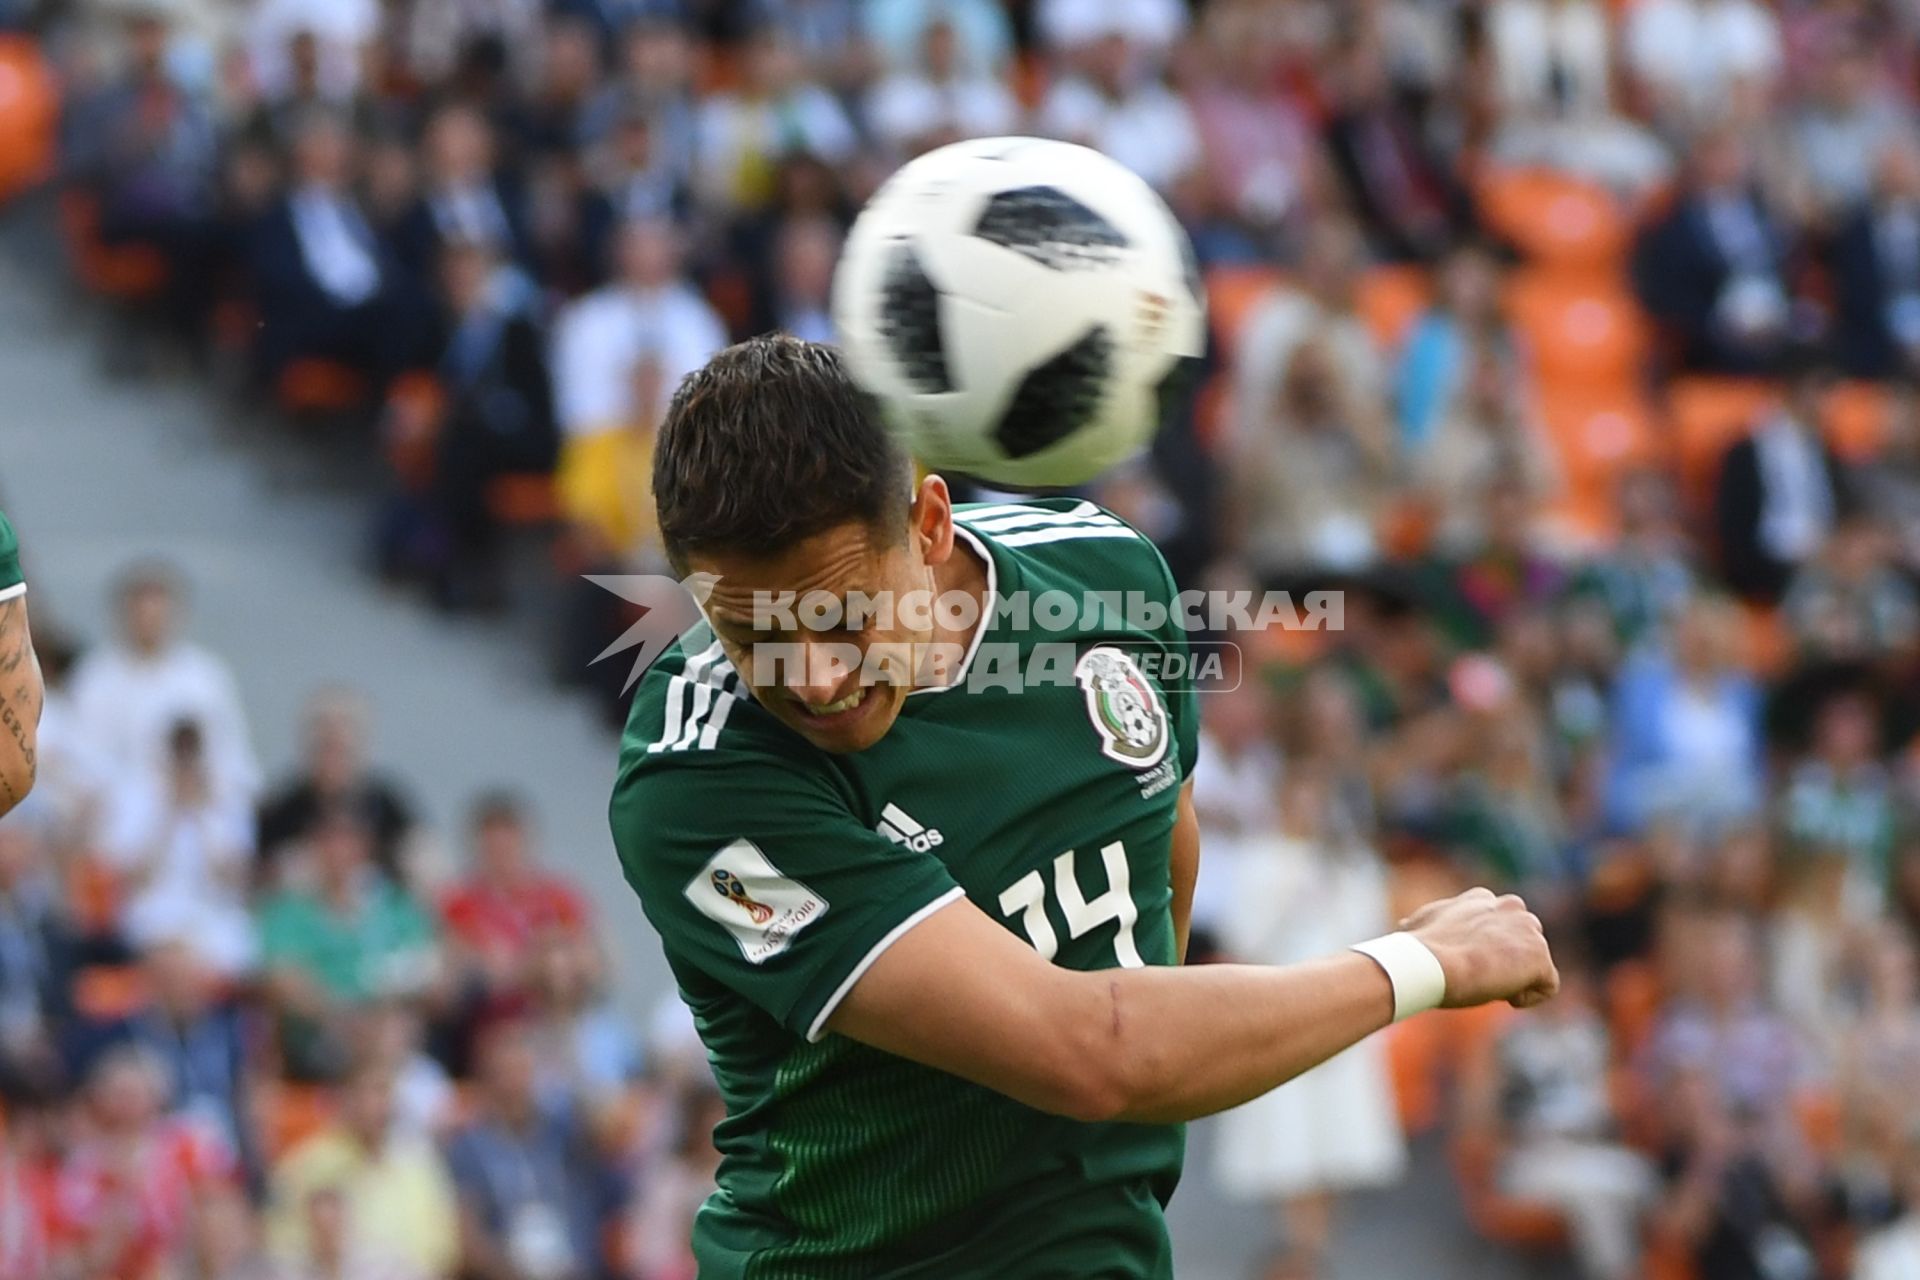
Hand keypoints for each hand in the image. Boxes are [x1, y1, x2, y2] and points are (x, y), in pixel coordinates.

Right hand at [1400, 887, 1558, 1009]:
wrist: (1431, 963)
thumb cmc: (1420, 949)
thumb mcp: (1418, 927)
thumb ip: (1426, 923)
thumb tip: (1406, 926)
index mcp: (1482, 898)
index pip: (1499, 923)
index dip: (1488, 947)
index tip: (1469, 961)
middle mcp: (1510, 907)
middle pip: (1523, 942)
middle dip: (1508, 961)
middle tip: (1480, 977)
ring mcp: (1529, 930)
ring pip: (1534, 963)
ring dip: (1515, 978)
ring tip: (1487, 984)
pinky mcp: (1540, 957)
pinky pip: (1546, 986)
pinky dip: (1526, 997)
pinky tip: (1502, 996)